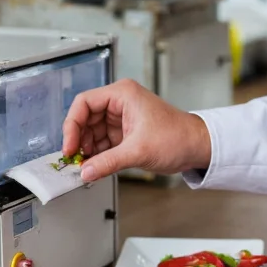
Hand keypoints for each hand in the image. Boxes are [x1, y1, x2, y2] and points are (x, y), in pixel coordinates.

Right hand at [62, 79, 211, 181]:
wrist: (197, 147)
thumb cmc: (177, 137)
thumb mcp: (138, 151)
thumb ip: (107, 162)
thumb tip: (85, 172)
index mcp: (123, 94)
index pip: (84, 103)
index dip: (72, 125)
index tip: (69, 146)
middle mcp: (120, 102)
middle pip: (86, 118)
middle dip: (79, 140)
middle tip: (74, 160)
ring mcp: (122, 117)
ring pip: (93, 131)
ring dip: (88, 149)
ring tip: (85, 166)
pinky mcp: (125, 132)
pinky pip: (103, 141)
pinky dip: (97, 154)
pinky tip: (95, 166)